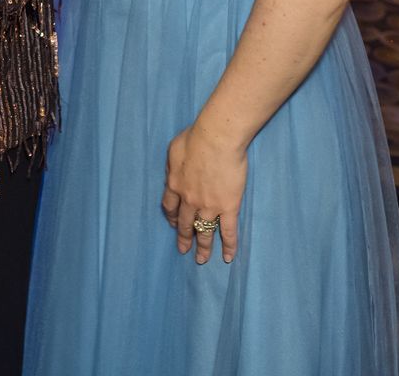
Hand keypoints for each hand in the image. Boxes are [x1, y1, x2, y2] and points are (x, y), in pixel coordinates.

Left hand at [161, 122, 246, 264]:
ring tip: (202, 260)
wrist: (216, 139)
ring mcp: (208, 206)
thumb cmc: (195, 138)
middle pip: (184, 223)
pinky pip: (228, 231)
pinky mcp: (228, 207)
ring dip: (203, 247)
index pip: (170, 206)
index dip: (172, 217)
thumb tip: (172, 175)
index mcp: (174, 184)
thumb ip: (172, 166)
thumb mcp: (173, 150)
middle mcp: (189, 200)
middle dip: (183, 238)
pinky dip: (228, 246)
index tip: (173, 223)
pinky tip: (228, 257)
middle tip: (183, 249)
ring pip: (203, 232)